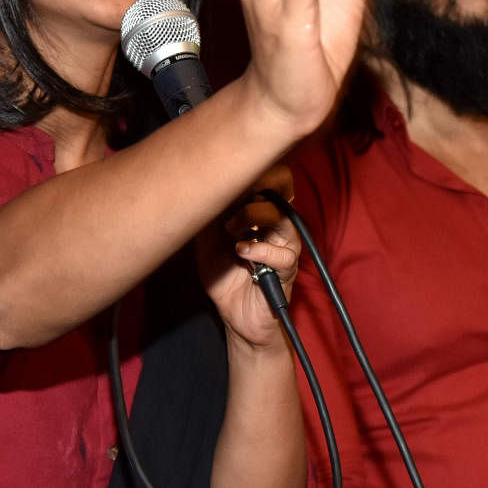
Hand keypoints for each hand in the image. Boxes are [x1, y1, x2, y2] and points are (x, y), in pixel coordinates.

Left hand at [195, 166, 299, 350]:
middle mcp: (277, 223)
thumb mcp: (206, 242)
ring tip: (232, 233)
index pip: (271, 178)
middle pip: (279, 187)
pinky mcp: (287, 269)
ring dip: (252, 218)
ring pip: (282, 216)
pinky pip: (283, 254)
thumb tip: (200, 190)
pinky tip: (241, 252)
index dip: (254, 171)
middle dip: (251, 189)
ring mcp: (285, 245)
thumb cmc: (224, 277)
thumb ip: (208, 217)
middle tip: (227, 207)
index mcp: (261, 213)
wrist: (234, 316)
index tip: (226, 178)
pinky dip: (259, 250)